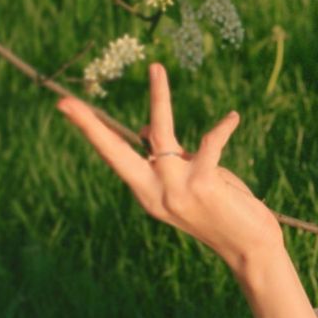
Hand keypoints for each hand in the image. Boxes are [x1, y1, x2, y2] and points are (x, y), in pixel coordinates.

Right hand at [57, 61, 283, 271]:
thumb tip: (149, 131)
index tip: (65, 106)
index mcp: (148, 194)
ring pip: (160, 134)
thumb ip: (171, 161)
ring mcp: (176, 190)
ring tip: (156, 68)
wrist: (252, 249)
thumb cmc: (225, 212)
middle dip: (90, 126)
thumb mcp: (190, 185)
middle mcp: (156, 193)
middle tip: (64, 103)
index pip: (116, 157)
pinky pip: (208, 144)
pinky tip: (232, 118)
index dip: (93, 131)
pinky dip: (222, 128)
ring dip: (159, 97)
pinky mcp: (202, 184)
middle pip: (115, 153)